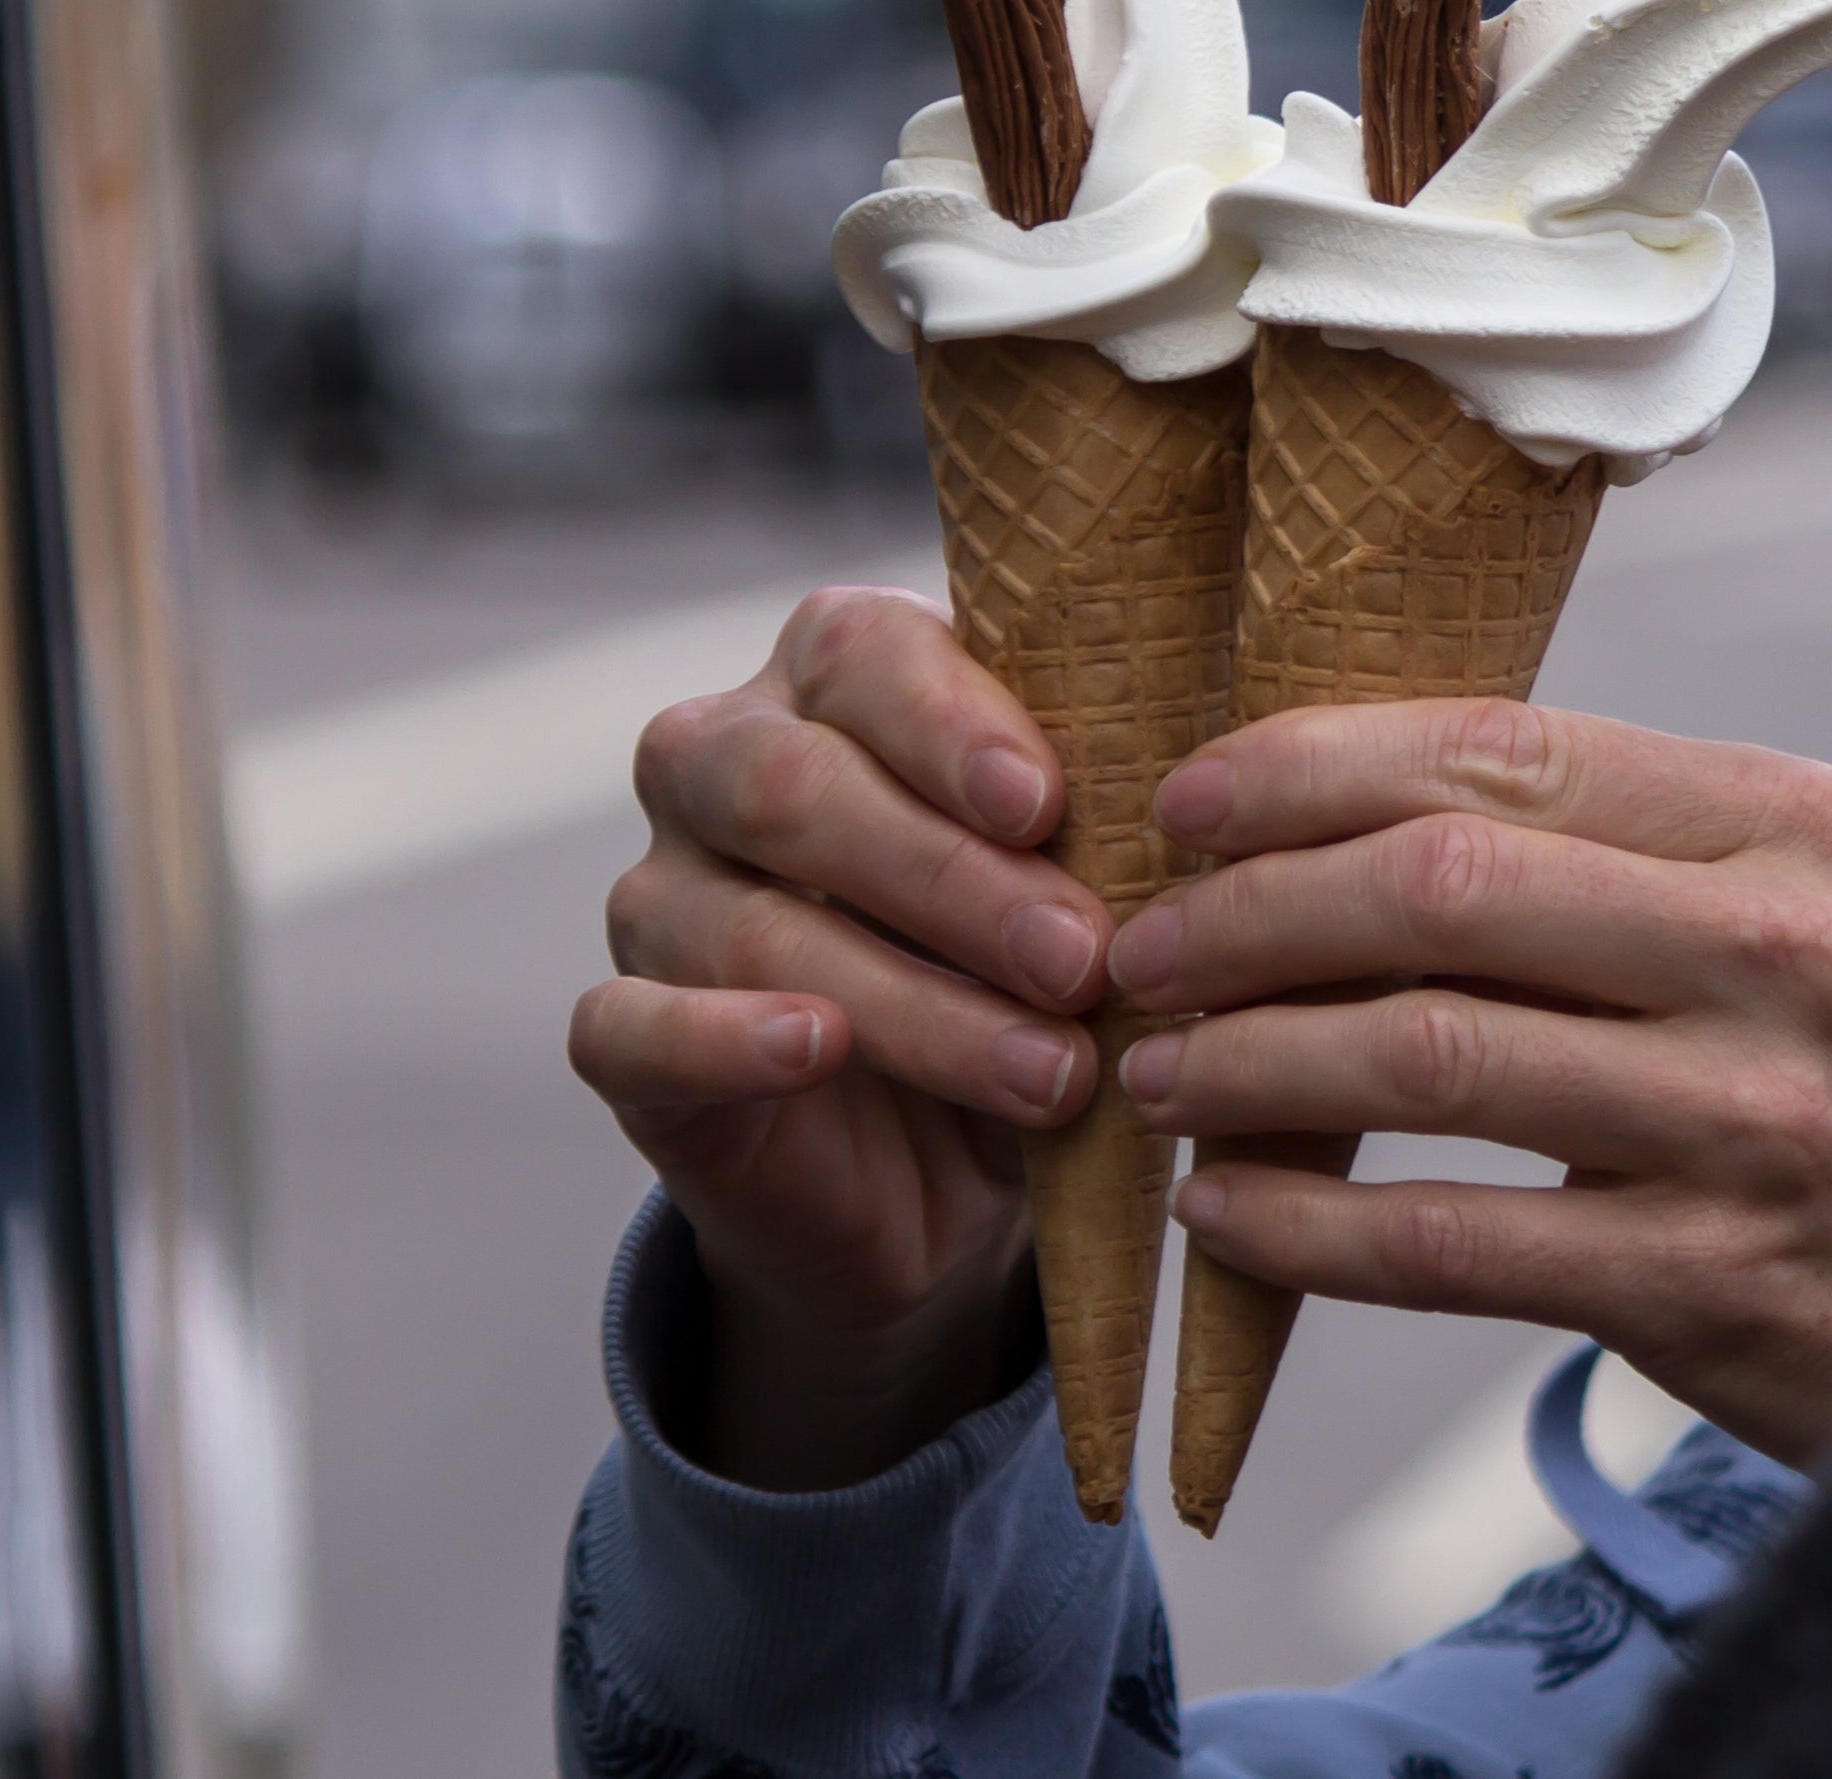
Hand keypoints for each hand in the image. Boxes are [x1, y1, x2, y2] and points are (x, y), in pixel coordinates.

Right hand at [575, 588, 1113, 1488]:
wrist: (935, 1178)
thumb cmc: (1025, 977)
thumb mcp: (1079, 887)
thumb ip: (1103, 826)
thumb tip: (1208, 806)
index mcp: (829, 679)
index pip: (865, 654)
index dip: (953, 727)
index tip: (1051, 806)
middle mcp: (717, 761)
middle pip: (793, 784)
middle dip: (952, 878)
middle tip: (1084, 959)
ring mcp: (654, 895)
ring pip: (747, 922)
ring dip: (914, 1001)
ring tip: (1052, 1070)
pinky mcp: (623, 1034)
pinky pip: (632, 1024)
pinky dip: (725, 1035)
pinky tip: (818, 1048)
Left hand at [1108, 700, 1831, 1466]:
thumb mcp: (1807, 922)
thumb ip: (1618, 856)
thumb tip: (1336, 815)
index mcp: (1797, 824)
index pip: (1500, 750)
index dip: (1309, 768)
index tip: (1186, 803)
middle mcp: (1787, 949)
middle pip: (1435, 889)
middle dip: (1244, 912)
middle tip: (1137, 948)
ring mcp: (1757, 1119)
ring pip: (1420, 1056)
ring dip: (1246, 1062)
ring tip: (1158, 1075)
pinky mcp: (1716, 1283)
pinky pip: (1446, 1241)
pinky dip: (1305, 1228)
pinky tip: (1221, 1215)